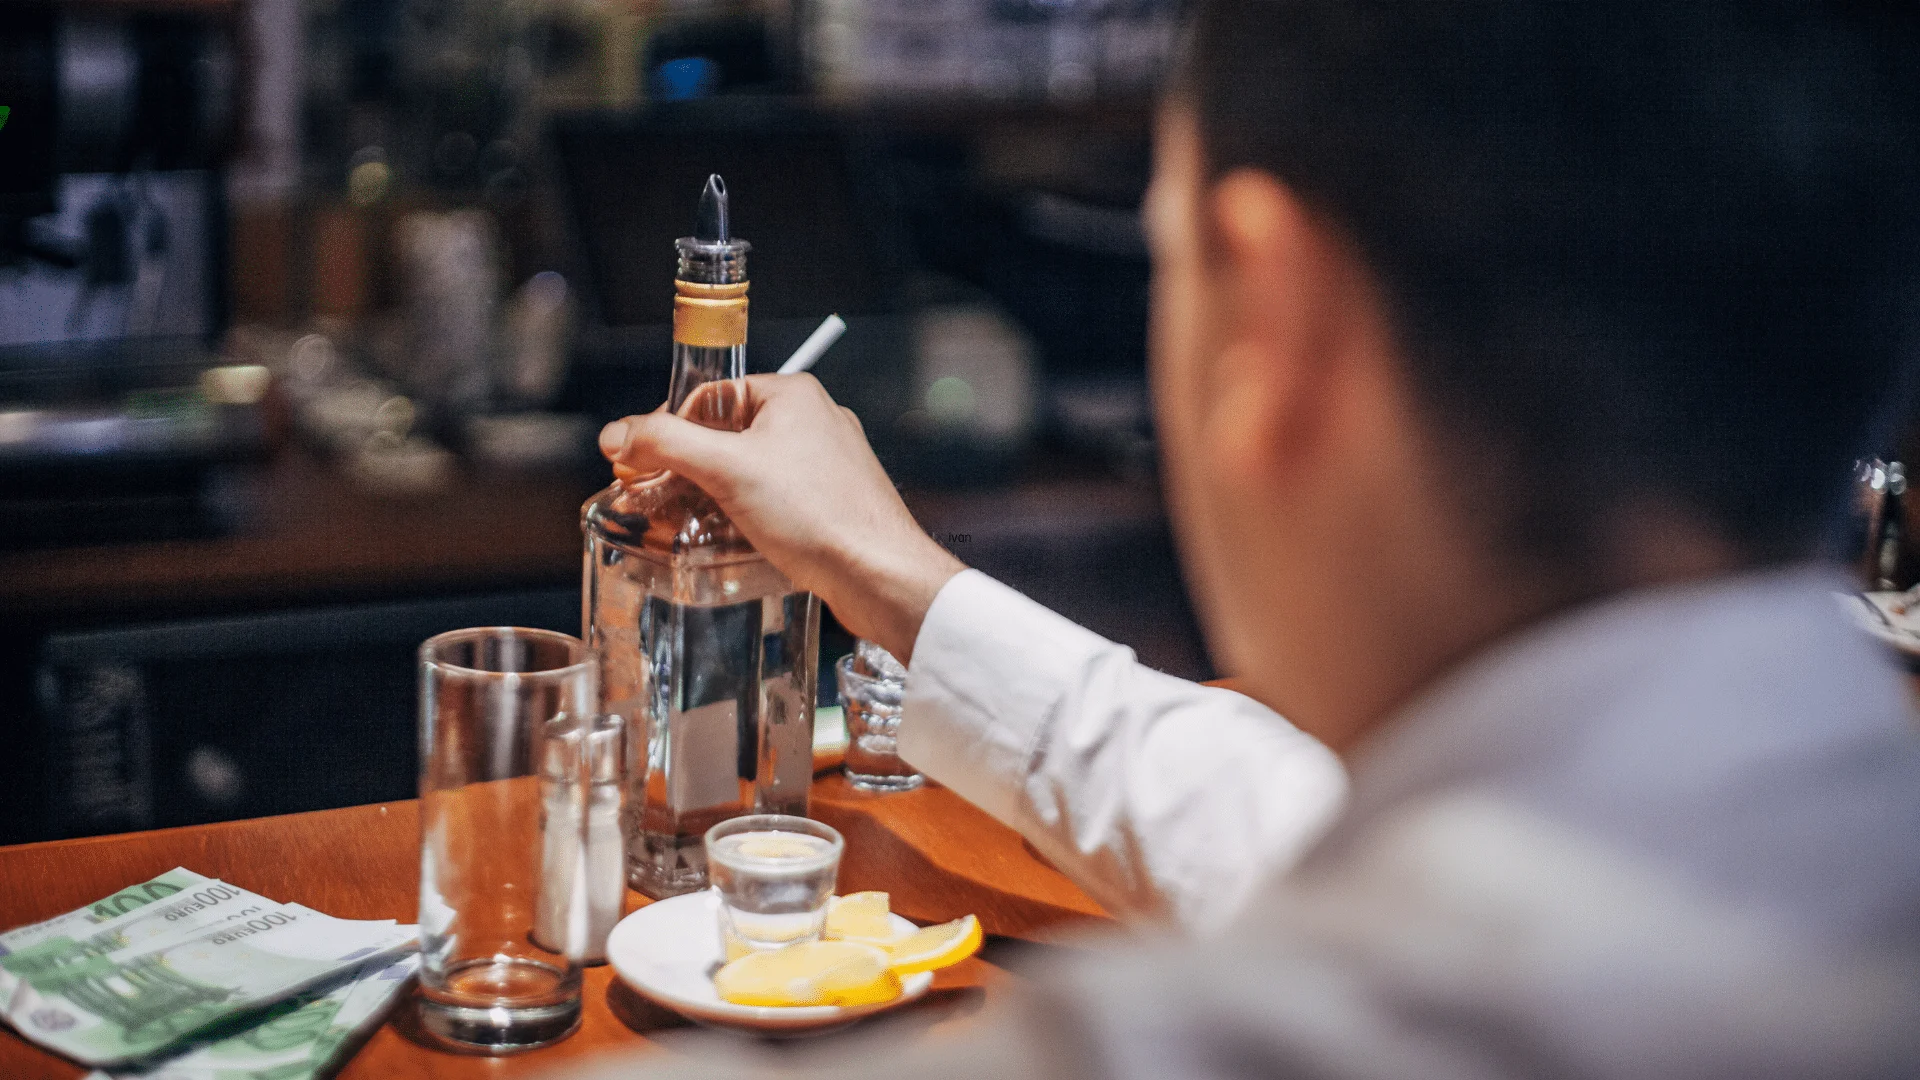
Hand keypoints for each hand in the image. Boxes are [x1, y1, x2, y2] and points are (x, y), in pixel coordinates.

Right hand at [598, 374, 965, 663]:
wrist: (880, 574)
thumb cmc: (819, 515)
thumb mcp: (728, 470)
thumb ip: (666, 444)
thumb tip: (618, 434)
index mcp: (792, 395)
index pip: (709, 397)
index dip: (669, 429)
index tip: (639, 462)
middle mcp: (813, 421)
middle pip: (726, 434)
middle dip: (688, 467)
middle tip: (655, 497)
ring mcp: (826, 463)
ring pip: (750, 470)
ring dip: (713, 494)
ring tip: (684, 522)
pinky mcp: (831, 501)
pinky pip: (774, 498)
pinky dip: (745, 514)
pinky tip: (728, 540)